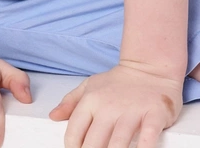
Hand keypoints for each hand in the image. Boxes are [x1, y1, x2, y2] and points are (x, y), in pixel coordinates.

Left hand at [48, 61, 183, 147]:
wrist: (148, 68)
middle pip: (94, 142)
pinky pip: (148, 135)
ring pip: (119, 142)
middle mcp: (109, 107)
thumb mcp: (89, 86)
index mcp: (91, 101)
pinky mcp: (154, 114)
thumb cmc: (117, 82)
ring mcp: (132, 111)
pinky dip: (144, 147)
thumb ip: (70, 102)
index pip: (75, 131)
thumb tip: (53, 116)